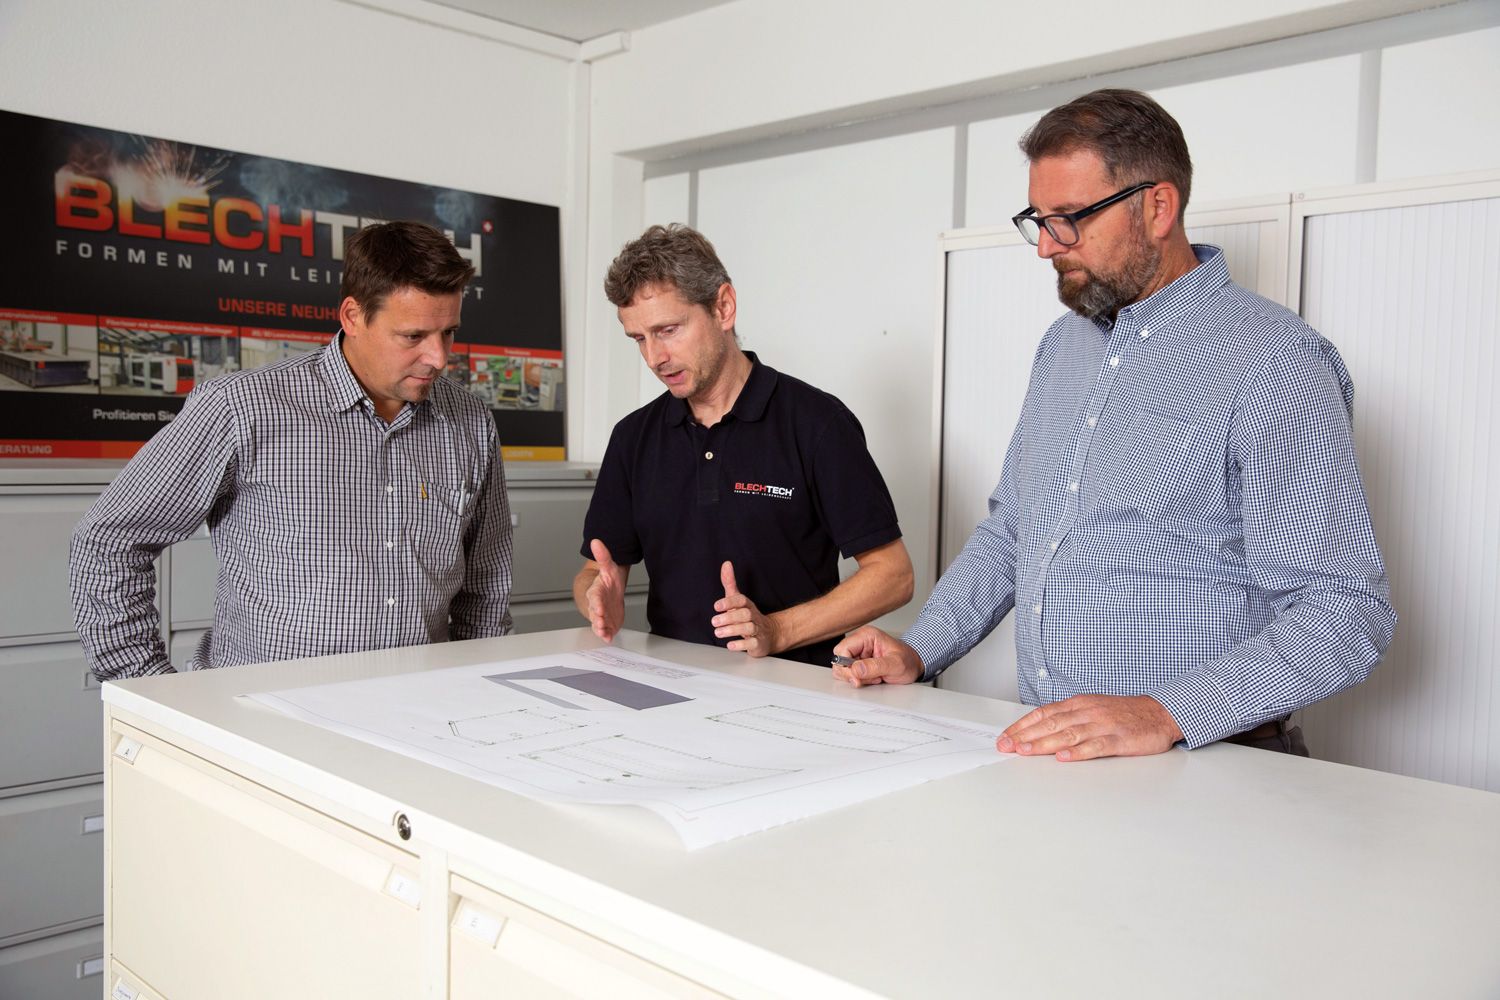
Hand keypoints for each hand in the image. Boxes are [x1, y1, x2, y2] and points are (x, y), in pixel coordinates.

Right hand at [585, 539, 624, 642]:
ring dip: (600, 628)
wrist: (607, 592)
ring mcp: (600, 614)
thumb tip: (596, 541)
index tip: (599, 607)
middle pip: (594, 612)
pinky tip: (608, 637)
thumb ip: (603, 556)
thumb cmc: (606, 581)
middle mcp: (596, 604)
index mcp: (596, 591)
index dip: (596, 602)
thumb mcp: (608, 567)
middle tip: (601, 621)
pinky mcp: (606, 622)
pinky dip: (605, 634)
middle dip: (597, 618)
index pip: (594, 596)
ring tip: (604, 632)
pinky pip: (603, 629)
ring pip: (598, 623)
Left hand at [712, 561, 779, 655]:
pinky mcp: (758, 643)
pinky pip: (752, 644)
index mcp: (747, 605)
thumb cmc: (748, 615)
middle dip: (729, 617)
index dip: (729, 602)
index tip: (716, 606)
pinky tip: (730, 645)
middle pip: (745, 614)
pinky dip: (741, 644)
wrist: (770, 634)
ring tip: (718, 632)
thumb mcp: (738, 599)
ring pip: (748, 628)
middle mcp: (753, 616)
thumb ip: (730, 583)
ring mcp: (757, 630)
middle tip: (714, 621)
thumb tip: (726, 564)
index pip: (741, 600)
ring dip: (732, 630)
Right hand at [831, 626, 922, 685]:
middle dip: (850, 673)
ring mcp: (858, 653)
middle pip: (839, 659)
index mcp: (866, 636)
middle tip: (864, 679)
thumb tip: (855, 670)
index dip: (846, 666)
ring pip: (842, 668)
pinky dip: (858, 679)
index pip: (843, 649)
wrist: (914, 664)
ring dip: (855, 677)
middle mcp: (860, 642)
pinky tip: (871, 678)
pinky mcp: (859, 662)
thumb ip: (875, 667)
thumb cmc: (908, 660)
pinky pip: (849, 673)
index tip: (856, 677)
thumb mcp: (895, 664)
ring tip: (873, 678)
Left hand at [996, 694, 1182, 760]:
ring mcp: (1103, 725)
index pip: (1044, 713)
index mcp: (1079, 704)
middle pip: (1051, 723)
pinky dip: (1078, 752)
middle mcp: (1088, 712)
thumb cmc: (1122, 713)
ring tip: (1026, 751)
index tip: (1006, 737)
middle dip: (1026, 736)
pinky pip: (1095, 746)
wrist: (1159, 713)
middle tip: (1007, 746)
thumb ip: (1068, 718)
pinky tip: (1064, 757)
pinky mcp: (1119, 739)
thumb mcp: (1092, 708)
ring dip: (1045, 743)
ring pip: (1069, 734)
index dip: (1022, 725)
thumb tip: (1038, 730)